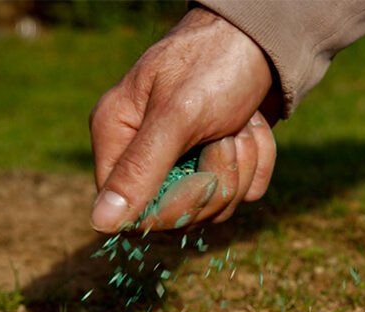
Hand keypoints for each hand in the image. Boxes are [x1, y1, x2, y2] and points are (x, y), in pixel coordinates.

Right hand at [89, 7, 278, 232]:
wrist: (263, 36)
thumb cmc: (214, 64)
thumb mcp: (177, 116)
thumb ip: (140, 169)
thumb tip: (100, 223)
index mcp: (116, 136)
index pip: (129, 211)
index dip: (170, 209)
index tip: (201, 180)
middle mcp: (145, 152)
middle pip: (178, 214)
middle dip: (216, 179)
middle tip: (226, 134)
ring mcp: (184, 159)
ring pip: (216, 205)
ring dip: (242, 164)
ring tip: (241, 123)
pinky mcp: (219, 160)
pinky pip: (243, 191)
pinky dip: (258, 159)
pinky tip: (254, 126)